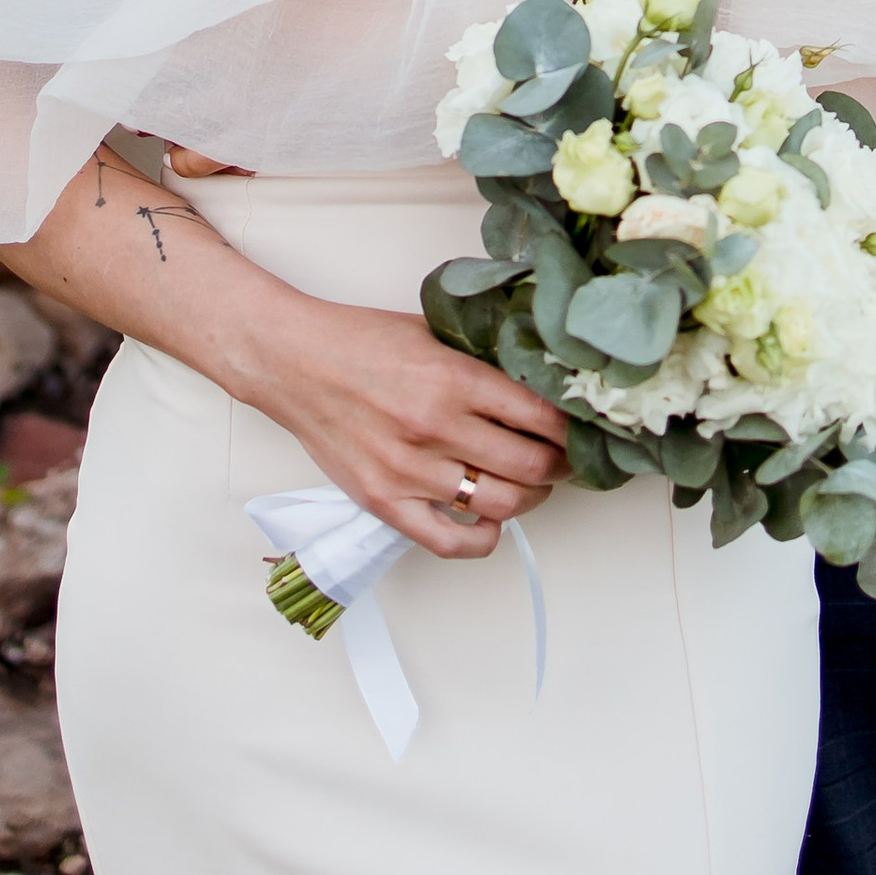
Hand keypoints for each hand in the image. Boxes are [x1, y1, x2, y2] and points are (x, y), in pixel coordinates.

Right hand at [241, 295, 570, 560]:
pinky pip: (449, 541)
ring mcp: (409, 471)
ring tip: (531, 484)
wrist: (294, 362)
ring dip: (530, 498)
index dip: (572, 427)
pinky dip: (482, 539)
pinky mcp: (384, 502)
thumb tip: (541, 379)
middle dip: (561, 465)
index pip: (542, 416)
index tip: (581, 428)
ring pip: (500, 504)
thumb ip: (483, 360)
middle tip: (564, 458)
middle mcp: (435, 427)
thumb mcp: (433, 333)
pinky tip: (491, 522)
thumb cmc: (361, 342)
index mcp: (454, 378)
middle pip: (531, 465)